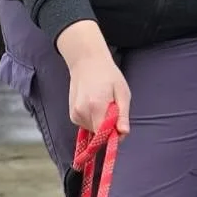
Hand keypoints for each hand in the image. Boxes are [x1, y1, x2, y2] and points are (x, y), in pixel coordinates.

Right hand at [57, 19, 130, 134]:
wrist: (87, 62)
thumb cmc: (108, 75)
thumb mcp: (122, 93)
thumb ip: (122, 115)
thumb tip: (123, 133)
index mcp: (95, 106)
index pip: (104, 134)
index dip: (114, 133)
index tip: (120, 125)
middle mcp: (81, 112)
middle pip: (99, 133)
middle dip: (109, 127)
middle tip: (113, 108)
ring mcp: (74, 114)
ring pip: (93, 130)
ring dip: (101, 123)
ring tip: (104, 104)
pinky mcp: (72, 115)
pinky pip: (87, 125)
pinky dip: (94, 120)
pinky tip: (96, 106)